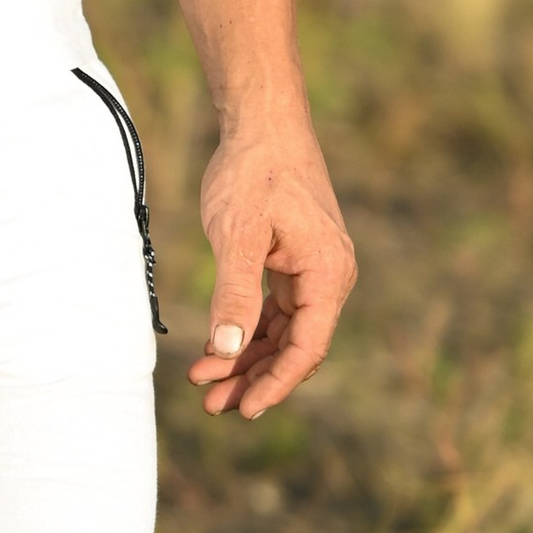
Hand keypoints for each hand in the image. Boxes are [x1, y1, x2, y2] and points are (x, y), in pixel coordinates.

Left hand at [193, 116, 354, 418]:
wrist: (262, 122)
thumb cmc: (253, 171)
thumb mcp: (238, 234)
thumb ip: (234, 294)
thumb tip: (227, 350)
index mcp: (327, 274)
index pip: (307, 347)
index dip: (275, 383)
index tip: (244, 409)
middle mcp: (328, 277)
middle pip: (295, 346)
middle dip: (253, 378)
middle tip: (211, 405)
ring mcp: (312, 270)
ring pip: (282, 332)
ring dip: (246, 359)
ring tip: (204, 385)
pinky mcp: (293, 261)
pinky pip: (274, 310)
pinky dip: (246, 329)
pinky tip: (215, 348)